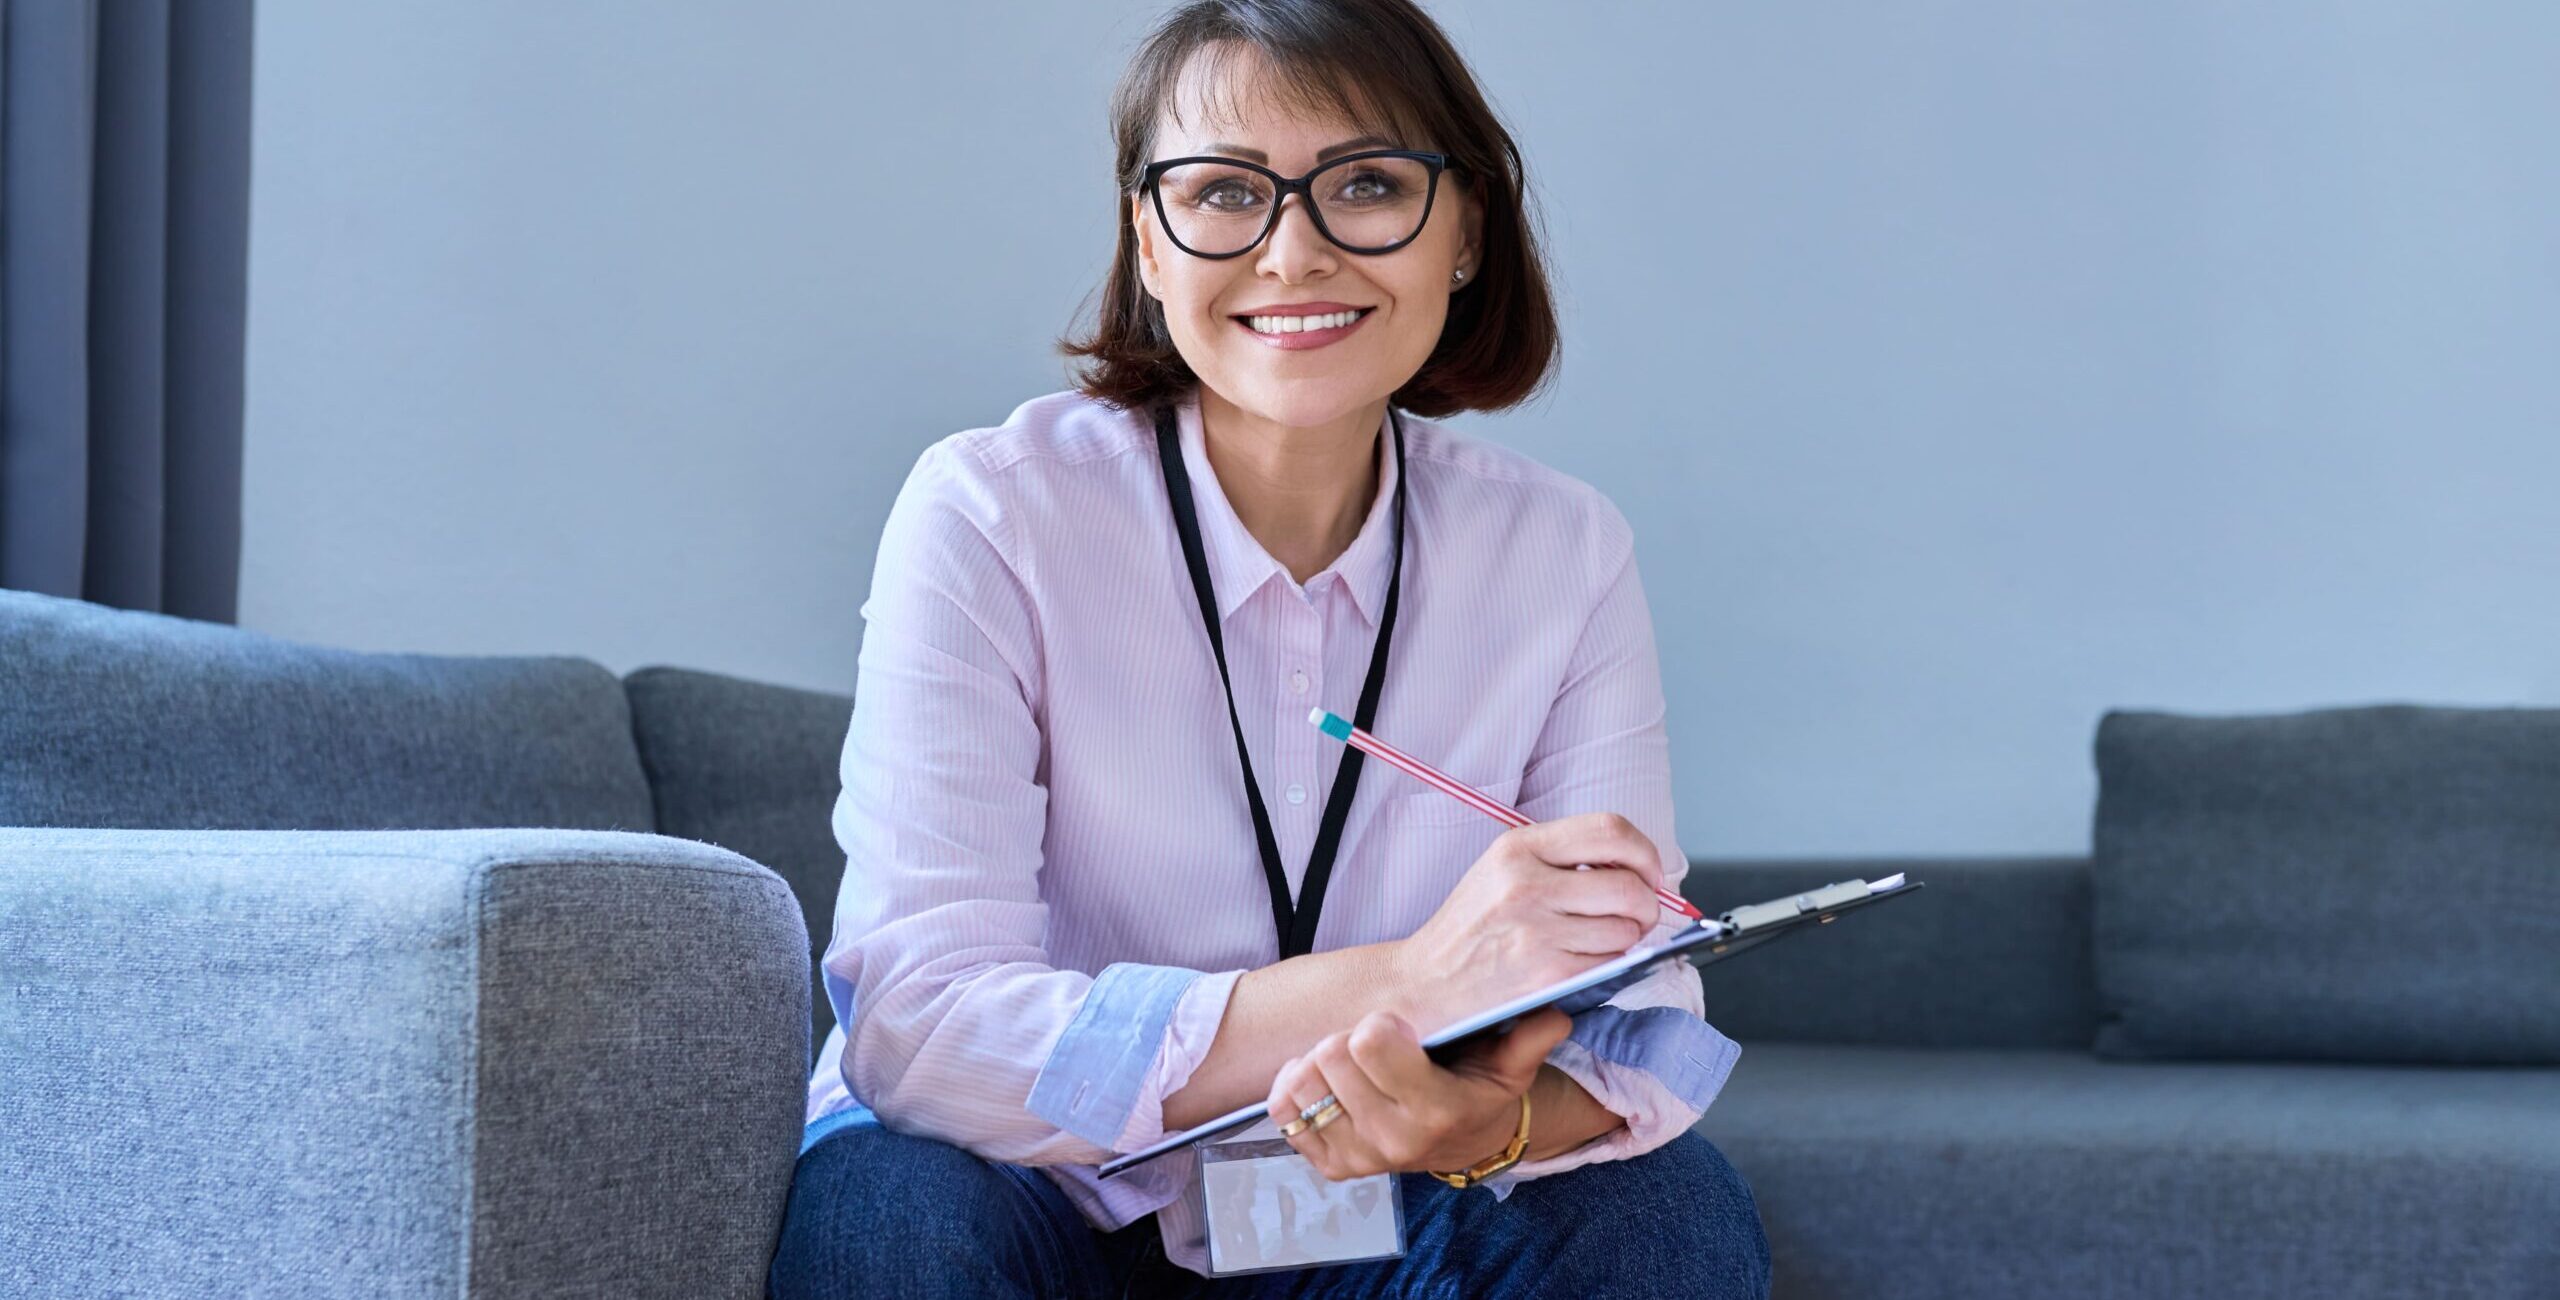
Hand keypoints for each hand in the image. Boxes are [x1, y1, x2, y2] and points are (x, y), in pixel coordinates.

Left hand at [1266, 1007, 1571, 1178]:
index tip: (1399, 1027)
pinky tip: (1329, 1083)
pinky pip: (1285, 1112)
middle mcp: (1395, 1140)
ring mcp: (1360, 1157)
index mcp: (1437, 1110)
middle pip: (1331, 1055)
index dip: (1382, 1023)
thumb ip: (1531, 1035)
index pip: (1370, 1042)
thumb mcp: (1511, 1063)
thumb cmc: (1480, 1090)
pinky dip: (1297, 1087)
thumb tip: (1552, 1012)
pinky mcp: (1333, 1165)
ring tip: (1351, 1063)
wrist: (1466, 1143)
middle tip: (1375, 1046)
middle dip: (1350, 1038)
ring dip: (1319, 1061)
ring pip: (1303, 1082)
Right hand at [1391, 812, 1666, 1028]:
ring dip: (1630, 938)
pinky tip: (1588, 961)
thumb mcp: (1502, 870)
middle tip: (1640, 914)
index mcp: (1518, 847)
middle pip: (1628, 883)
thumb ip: (1561, 859)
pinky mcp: (1545, 971)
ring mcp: (1536, 929)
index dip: (1644, 852)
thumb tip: (1637, 868)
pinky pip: (1609, 962)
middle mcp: (1526, 883)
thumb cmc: (1471, 926)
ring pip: (1625, 928)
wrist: (1425, 981)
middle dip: (1648, 903)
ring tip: (1606, 939)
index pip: (1610, 830)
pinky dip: (1611, 964)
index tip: (1647, 872)